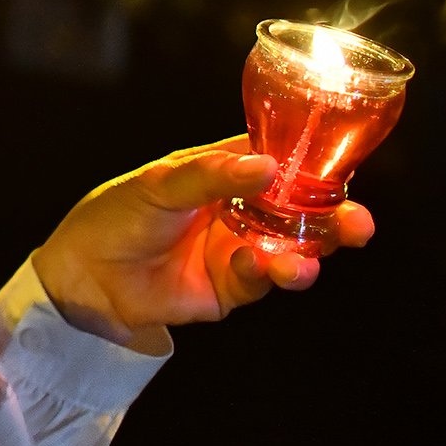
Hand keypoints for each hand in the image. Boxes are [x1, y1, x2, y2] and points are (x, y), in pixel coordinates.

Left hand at [30, 136, 374, 352]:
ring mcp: (239, 246)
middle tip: (359, 224)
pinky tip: (262, 264)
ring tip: (308, 259)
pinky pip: (264, 277)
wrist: (86, 276)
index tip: (343, 166)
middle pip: (301, 209)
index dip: (314, 163)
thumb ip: (211, 175)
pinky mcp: (232, 286)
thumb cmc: (116, 215)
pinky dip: (270, 271)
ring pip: (294, 247)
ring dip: (310, 252)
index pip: (280, 160)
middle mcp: (240, 207)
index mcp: (223, 171)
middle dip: (335, 217)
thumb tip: (267, 166)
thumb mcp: (159, 184)